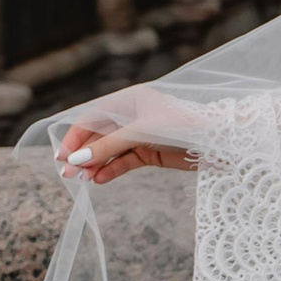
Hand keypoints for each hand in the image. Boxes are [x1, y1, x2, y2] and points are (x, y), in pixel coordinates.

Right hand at [53, 84, 196, 183]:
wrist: (218, 142)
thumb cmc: (181, 126)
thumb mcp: (140, 133)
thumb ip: (108, 146)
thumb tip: (75, 161)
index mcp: (129, 100)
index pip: (92, 117)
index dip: (75, 137)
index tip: (62, 158)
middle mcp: (133, 115)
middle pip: (98, 136)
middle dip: (83, 154)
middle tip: (68, 176)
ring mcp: (141, 134)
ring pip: (110, 151)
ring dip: (95, 164)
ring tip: (84, 180)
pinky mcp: (150, 152)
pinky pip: (124, 161)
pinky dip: (111, 170)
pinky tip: (100, 180)